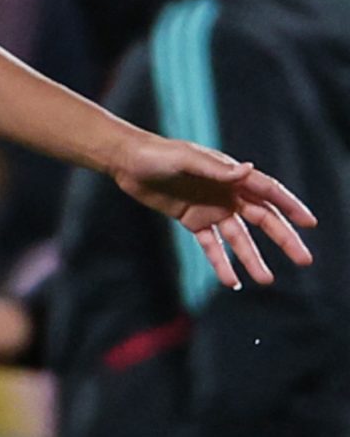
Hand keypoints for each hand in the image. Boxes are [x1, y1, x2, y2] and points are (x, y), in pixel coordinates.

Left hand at [111, 135, 314, 289]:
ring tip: (267, 279)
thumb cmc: (157, 154)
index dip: (291, 207)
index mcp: (231, 175)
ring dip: (252, 258)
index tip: (310, 224)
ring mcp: (211, 208)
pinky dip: (221, 262)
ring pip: (239, 238)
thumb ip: (215, 169)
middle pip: (263, 219)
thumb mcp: (186, 159)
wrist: (127, 161)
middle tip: (304, 260)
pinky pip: (211, 245)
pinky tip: (231, 281)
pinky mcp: (192, 220)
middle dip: (284, 238)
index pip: (268, 192)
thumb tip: (248, 170)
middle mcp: (227, 193)